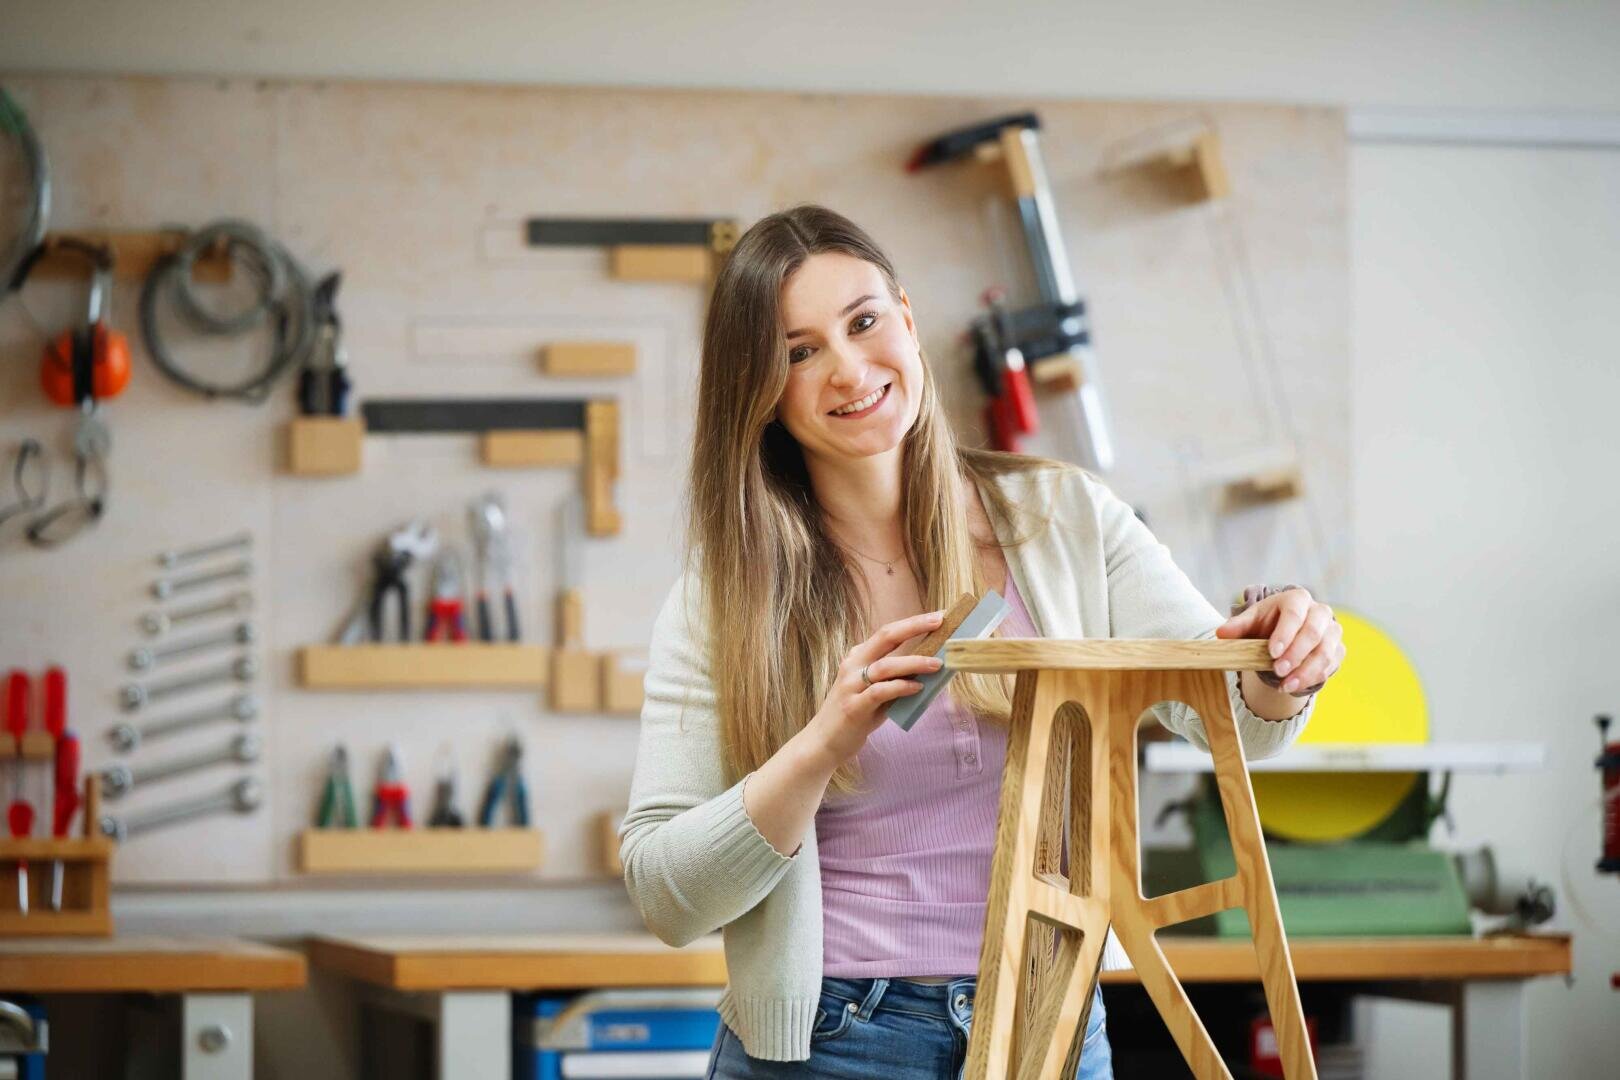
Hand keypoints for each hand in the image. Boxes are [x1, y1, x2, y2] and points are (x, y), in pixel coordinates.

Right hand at [806, 609, 945, 767]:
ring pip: (885, 665)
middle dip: (914, 627)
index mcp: (858, 657)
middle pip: (885, 637)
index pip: (887, 632)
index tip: (937, 616)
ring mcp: (851, 686)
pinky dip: (901, 687)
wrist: (824, 741)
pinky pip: (880, 692)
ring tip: (937, 664)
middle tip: (939, 622)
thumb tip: (931, 667)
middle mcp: (853, 665)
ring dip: (914, 662)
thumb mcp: (874, 689)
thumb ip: (896, 677)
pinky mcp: (854, 707)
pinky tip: (918, 687)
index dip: (912, 623)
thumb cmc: (855, 713)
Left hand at [1215, 587, 1342, 694]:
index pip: (1295, 614)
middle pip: (1313, 632)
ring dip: (1306, 671)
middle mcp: (1320, 612)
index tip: (1272, 652)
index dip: (1285, 634)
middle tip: (1278, 671)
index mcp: (1297, 599)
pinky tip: (1295, 686)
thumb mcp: (1251, 621)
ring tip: (1286, 686)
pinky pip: (1330, 665)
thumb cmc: (1267, 623)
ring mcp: (1332, 631)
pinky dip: (1313, 678)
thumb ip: (1238, 626)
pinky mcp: (1337, 649)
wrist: (1285, 633)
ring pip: (1325, 652)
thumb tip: (1221, 633)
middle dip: (1296, 654)